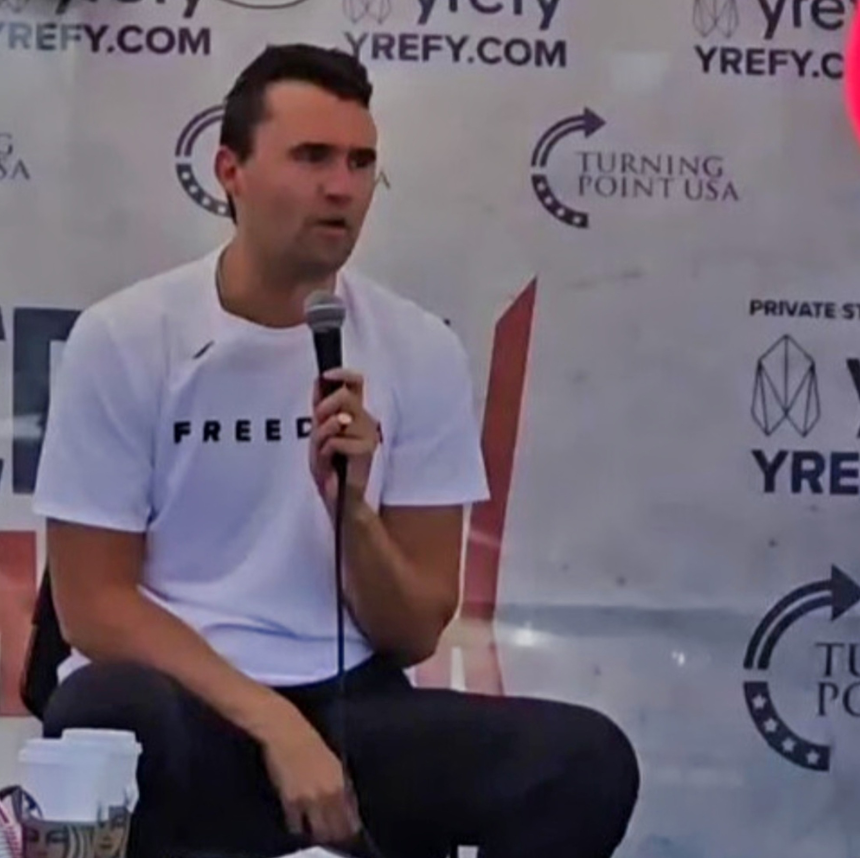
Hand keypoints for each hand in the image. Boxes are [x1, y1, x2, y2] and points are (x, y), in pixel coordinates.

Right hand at [260, 711, 361, 845]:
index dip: (351, 825)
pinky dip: (298, 828)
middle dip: (336, 832)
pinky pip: (296, 825)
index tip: (349, 829)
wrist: (286, 732)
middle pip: (337, 827)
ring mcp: (309, 799)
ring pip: (318, 830)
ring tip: (316, 831)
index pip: (351, 814)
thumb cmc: (310, 741)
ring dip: (318, 833)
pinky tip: (298, 825)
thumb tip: (347, 800)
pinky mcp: (290, 802)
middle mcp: (328, 793)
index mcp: (341, 781)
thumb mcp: (333, 761)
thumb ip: (341, 781)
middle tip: (333, 833)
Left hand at [310, 368, 380, 514]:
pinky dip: (325, 452)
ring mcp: (369, 435)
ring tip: (325, 452)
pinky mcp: (366, 450)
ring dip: (322, 436)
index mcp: (356, 413)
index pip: (356, 382)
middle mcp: (366, 420)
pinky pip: (336, 441)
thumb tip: (319, 381)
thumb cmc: (330, 466)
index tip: (326, 375)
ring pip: (337, 419)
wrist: (338, 497)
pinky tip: (331, 463)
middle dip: (323, 409)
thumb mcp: (318, 432)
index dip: (342, 373)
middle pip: (344, 395)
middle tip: (318, 426)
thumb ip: (320, 408)